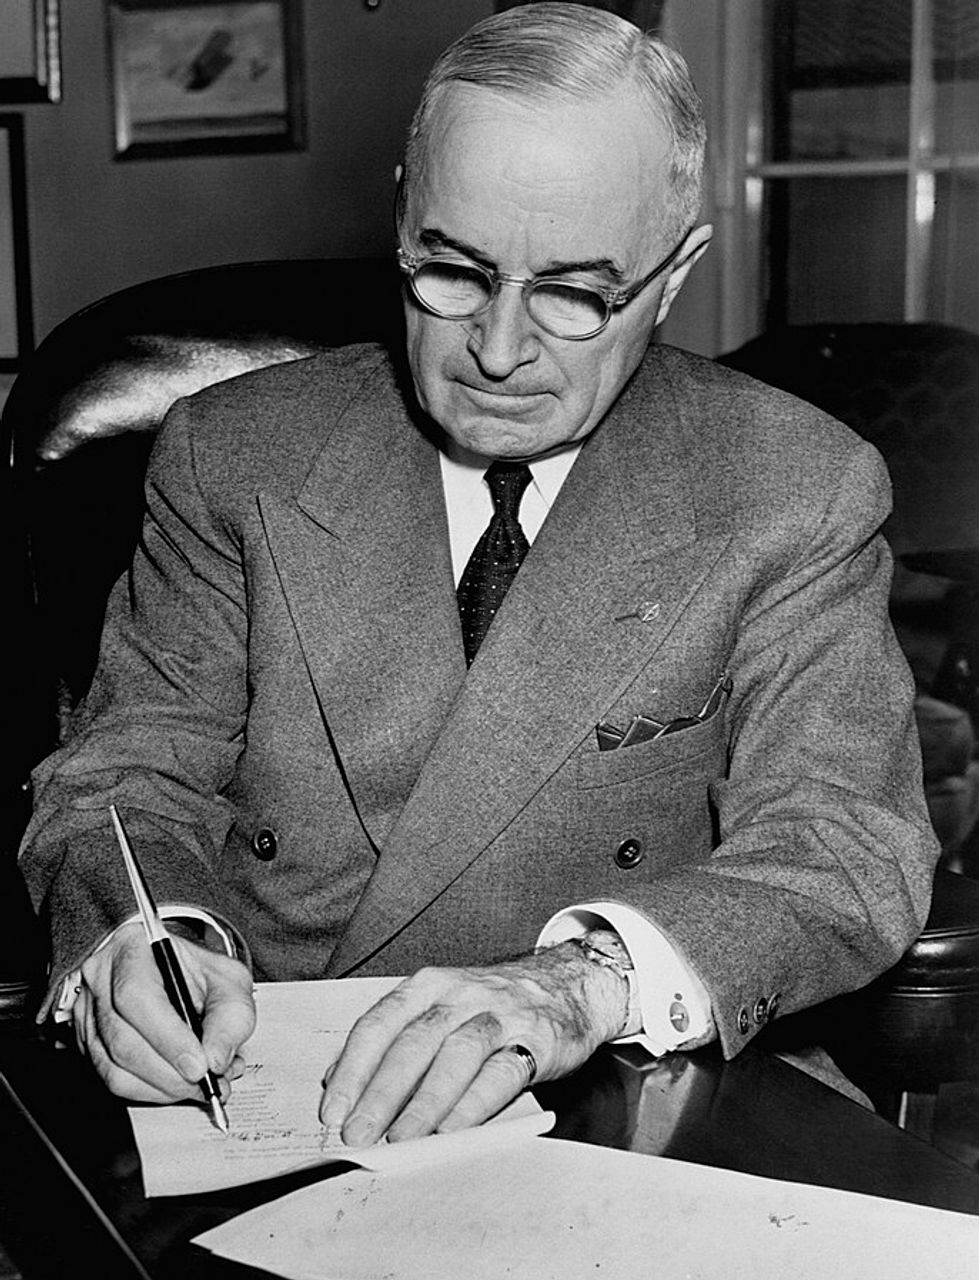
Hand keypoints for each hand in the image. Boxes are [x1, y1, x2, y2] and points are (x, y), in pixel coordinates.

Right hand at [70, 920, 255, 1103]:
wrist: (179, 974)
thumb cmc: (199, 973)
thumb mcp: (230, 982)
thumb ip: (232, 1017)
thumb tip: (216, 1060)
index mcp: (133, 949)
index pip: (137, 996)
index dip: (168, 1037)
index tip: (199, 1065)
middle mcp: (100, 978)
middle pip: (122, 1039)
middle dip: (169, 1073)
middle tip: (205, 1083)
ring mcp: (88, 1012)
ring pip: (113, 1068)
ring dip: (161, 1088)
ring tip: (198, 1085)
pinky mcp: (87, 1042)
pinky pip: (110, 1080)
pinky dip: (149, 1091)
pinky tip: (177, 1083)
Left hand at [318, 942, 626, 1145]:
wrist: (568, 985)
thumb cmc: (492, 1007)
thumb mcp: (443, 1006)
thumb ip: (398, 1039)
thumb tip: (340, 1085)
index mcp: (430, 985)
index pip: (380, 1023)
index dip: (353, 1068)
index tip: (333, 1110)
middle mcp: (462, 994)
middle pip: (413, 1042)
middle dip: (380, 1092)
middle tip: (358, 1133)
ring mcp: (501, 1015)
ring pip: (455, 1054)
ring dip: (424, 1101)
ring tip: (401, 1138)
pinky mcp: (536, 1040)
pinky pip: (501, 1073)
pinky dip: (474, 1103)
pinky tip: (452, 1130)